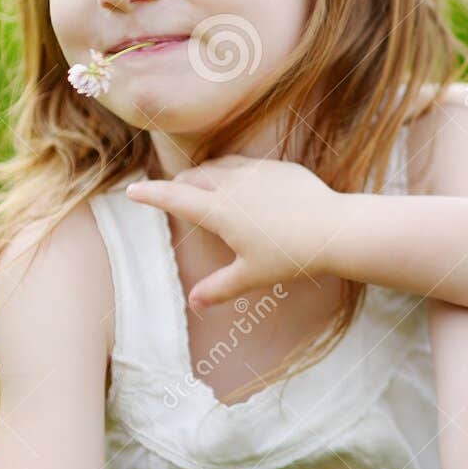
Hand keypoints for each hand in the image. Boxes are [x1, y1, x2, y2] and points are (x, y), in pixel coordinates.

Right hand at [124, 156, 342, 309]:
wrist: (335, 228)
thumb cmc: (291, 255)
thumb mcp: (252, 275)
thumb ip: (220, 287)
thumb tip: (194, 303)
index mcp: (219, 210)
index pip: (174, 197)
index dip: (150, 194)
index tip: (132, 190)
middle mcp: (233, 184)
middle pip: (194, 177)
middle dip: (178, 184)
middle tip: (173, 193)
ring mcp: (258, 171)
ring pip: (219, 165)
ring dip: (205, 174)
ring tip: (204, 185)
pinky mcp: (280, 167)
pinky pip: (248, 164)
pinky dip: (235, 171)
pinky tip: (244, 184)